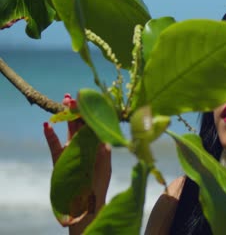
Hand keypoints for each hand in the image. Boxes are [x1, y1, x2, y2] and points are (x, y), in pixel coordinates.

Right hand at [43, 94, 111, 230]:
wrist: (87, 202)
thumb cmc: (99, 182)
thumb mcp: (104, 162)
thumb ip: (103, 148)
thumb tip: (103, 134)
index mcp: (96, 144)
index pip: (93, 125)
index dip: (90, 113)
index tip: (87, 100)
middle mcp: (84, 145)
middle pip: (79, 124)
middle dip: (76, 110)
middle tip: (70, 97)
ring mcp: (71, 151)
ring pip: (68, 131)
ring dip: (65, 117)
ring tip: (62, 103)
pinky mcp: (59, 159)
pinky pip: (54, 146)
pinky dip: (50, 136)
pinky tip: (47, 126)